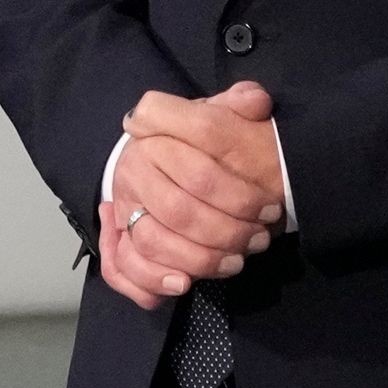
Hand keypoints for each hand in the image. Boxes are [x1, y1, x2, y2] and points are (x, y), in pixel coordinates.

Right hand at [95, 84, 283, 310]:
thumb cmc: (197, 141)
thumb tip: (256, 102)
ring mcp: (121, 205)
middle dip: (226, 233)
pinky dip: (152, 280)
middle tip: (258, 240)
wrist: (158, 156)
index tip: (270, 209)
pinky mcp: (117, 236)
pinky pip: (125, 266)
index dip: (240, 197)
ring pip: (152, 241)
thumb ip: (237, 104)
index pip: (201, 174)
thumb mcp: (217, 114)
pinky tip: (183, 285)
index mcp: (156, 137)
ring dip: (198, 259)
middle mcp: (133, 170)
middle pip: (179, 211)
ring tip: (234, 263)